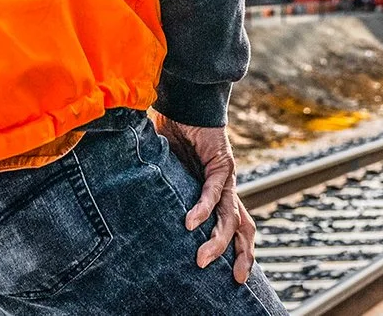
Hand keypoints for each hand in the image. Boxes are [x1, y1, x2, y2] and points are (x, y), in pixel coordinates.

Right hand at [155, 112, 254, 281]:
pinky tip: (190, 223)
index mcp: (218, 194)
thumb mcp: (171, 176)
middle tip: (234, 279)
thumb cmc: (176, 137)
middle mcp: (227, 189)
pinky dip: (201, 208)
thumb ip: (166, 194)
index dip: (238, 251)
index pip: (235, 227)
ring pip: (230, 216)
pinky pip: (213, 190)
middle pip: (243, 227)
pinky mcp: (221, 162)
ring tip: (201, 259)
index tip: (234, 279)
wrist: (187, 102)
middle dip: (241, 254)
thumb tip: (139, 218)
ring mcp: (227, 177)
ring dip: (217, 240)